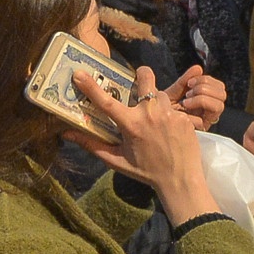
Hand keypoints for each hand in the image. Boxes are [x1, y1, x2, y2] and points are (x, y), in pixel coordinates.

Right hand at [67, 67, 217, 222]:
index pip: (106, 101)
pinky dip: (169, 114)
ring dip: (155, 100)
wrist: (180, 180)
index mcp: (131, 124)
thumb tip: (67, 133)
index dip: (90, 86)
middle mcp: (150, 114)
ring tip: (154, 115)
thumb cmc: (146, 172)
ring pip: (160, 93)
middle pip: (145, 78)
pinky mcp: (185, 118)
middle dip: (141, 75)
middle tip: (138, 82)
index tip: (78, 73)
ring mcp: (170, 114)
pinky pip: (174, 108)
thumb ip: (92, 145)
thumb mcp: (116, 160)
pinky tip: (168, 129)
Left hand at [165, 65, 225, 130]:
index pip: (216, 85)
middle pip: (221, 89)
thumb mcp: (170, 95)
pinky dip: (202, 101)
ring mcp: (209, 116)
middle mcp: (208, 108)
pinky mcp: (208, 123)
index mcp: (201, 100)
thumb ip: (183, 82)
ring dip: (203, 93)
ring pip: (221, 97)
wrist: (153, 128)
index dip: (205, 79)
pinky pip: (216, 107)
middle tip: (188, 90)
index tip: (189, 82)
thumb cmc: (159, 115)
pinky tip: (187, 105)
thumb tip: (198, 68)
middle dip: (204, 85)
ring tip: (187, 99)